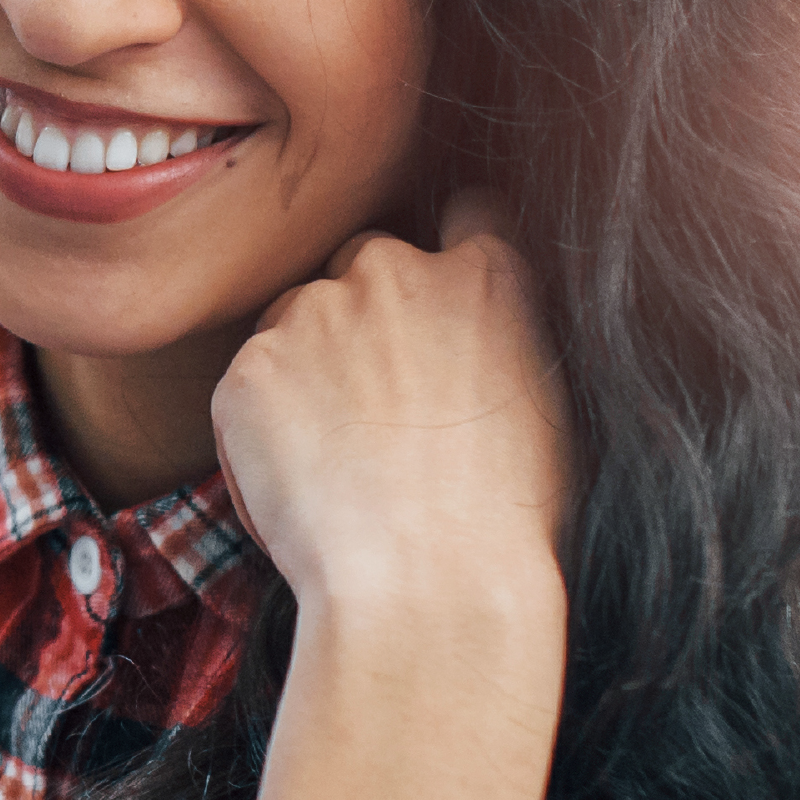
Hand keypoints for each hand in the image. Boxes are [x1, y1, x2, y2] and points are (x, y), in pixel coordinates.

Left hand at [210, 192, 571, 629]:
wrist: (426, 586)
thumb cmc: (507, 526)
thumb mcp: (550, 412)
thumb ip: (509, 347)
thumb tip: (485, 348)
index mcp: (489, 278)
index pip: (469, 213)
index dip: (452, 250)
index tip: (439, 295)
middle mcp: (397, 272)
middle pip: (368, 262)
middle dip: (369, 312)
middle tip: (377, 400)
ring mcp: (314, 313)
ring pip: (299, 320)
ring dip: (309, 365)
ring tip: (337, 459)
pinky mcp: (249, 366)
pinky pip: (252, 385)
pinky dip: (263, 424)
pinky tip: (299, 486)